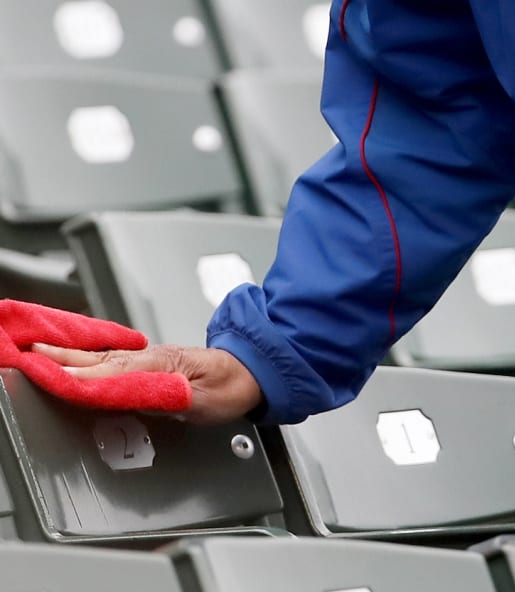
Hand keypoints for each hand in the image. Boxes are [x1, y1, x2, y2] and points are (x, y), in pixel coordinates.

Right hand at [28, 342, 261, 424]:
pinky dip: (84, 358)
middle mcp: (147, 358)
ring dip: (66, 354)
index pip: (105, 372)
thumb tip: (127, 389)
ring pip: (99, 356)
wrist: (254, 373)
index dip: (73, 374)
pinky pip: (109, 359)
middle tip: (24, 353)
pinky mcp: (148, 365)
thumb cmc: (230, 386)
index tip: (44, 373)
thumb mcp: (199, 397)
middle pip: (94, 359)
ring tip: (36, 352)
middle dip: (57, 356)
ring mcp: (146, 360)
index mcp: (157, 365)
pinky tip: (72, 361)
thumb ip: (162, 393)